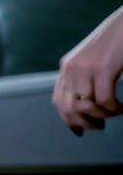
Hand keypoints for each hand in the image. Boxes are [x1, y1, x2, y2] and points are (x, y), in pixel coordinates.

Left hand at [53, 7, 122, 134]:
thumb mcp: (93, 62)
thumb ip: (85, 80)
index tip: (81, 131)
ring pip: (86, 108)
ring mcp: (85, 68)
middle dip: (86, 124)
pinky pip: (104, 100)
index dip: (69, 120)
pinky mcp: (102, 68)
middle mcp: (71, 68)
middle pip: (69, 109)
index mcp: (67, 67)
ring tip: (117, 111)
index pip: (59, 102)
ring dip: (105, 116)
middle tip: (102, 125)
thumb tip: (85, 107)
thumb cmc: (115, 44)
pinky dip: (115, 108)